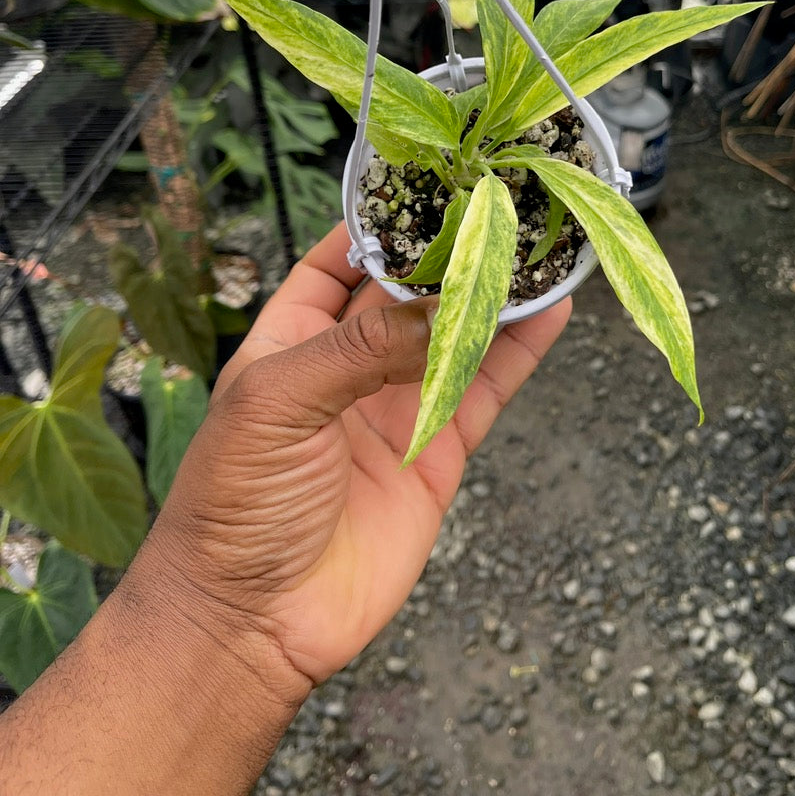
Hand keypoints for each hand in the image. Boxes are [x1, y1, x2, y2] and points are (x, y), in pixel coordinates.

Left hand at [130, 222, 569, 693]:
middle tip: (505, 205)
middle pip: (411, 290)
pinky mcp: (438, 451)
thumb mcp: (279, 403)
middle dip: (452, 250)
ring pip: (457, 332)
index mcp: (293, 336)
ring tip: (543, 245)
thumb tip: (438, 304)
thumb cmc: (233, 503)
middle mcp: (349, 362)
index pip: (342, 258)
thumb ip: (360, 348)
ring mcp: (397, 404)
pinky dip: (519, 351)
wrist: (254, 622)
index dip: (384, 220)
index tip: (433, 180)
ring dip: (496, 293)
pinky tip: (551, 311)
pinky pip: (484, 388)